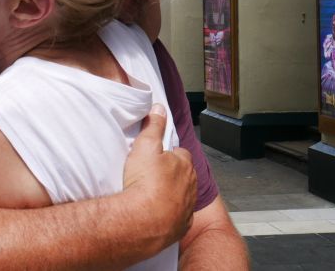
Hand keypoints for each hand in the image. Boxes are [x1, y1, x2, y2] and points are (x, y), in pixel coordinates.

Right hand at [122, 104, 196, 245]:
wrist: (143, 221)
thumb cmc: (145, 182)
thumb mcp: (145, 145)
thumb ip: (154, 126)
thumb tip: (159, 109)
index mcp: (185, 165)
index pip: (181, 153)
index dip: (169, 153)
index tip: (157, 156)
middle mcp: (191, 186)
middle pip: (184, 175)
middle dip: (172, 174)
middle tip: (152, 174)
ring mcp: (187, 208)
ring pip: (182, 197)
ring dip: (172, 195)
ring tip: (151, 195)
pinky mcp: (181, 226)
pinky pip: (178, 217)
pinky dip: (170, 214)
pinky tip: (156, 213)